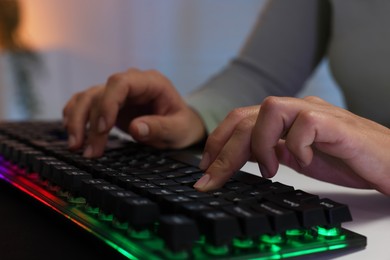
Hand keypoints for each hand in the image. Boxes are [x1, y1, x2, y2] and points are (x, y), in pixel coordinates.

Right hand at [63, 68, 205, 156]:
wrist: (180, 126)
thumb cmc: (182, 125)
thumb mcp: (179, 129)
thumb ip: (160, 127)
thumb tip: (135, 128)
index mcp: (151, 83)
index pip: (121, 83)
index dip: (108, 102)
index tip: (104, 128)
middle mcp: (131, 84)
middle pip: (100, 92)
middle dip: (90, 120)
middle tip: (87, 149)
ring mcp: (118, 93)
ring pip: (87, 98)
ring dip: (77, 121)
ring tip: (76, 147)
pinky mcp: (109, 105)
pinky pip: (86, 104)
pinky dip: (75, 117)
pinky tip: (73, 134)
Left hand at [194, 96, 389, 194]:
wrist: (389, 162)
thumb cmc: (348, 159)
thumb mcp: (299, 158)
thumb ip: (273, 151)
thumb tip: (241, 158)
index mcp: (284, 119)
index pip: (240, 119)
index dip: (218, 141)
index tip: (205, 167)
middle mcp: (295, 110)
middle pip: (246, 116)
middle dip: (224, 149)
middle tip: (213, 177)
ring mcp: (315, 113)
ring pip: (269, 109)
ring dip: (260, 144)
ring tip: (269, 170)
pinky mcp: (336, 123)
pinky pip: (305, 123)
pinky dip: (297, 145)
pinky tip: (304, 161)